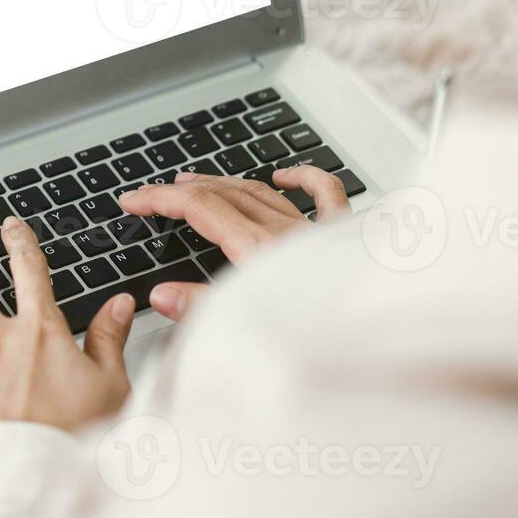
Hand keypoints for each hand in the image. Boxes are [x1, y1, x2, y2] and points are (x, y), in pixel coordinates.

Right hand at [117, 166, 350, 320]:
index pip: (200, 209)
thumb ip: (202, 309)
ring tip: (195, 182)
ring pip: (261, 192)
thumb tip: (161, 295)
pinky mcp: (344, 238)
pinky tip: (285, 175)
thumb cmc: (324, 338)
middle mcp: (287, 233)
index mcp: (259, 250)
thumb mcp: (247, 329)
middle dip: (181, 190)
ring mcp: (315, 231)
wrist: (384, 342)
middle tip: (152, 195)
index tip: (133, 200)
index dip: (159, 200)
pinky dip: (303, 179)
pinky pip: (324, 194)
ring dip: (223, 183)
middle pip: (224, 194)